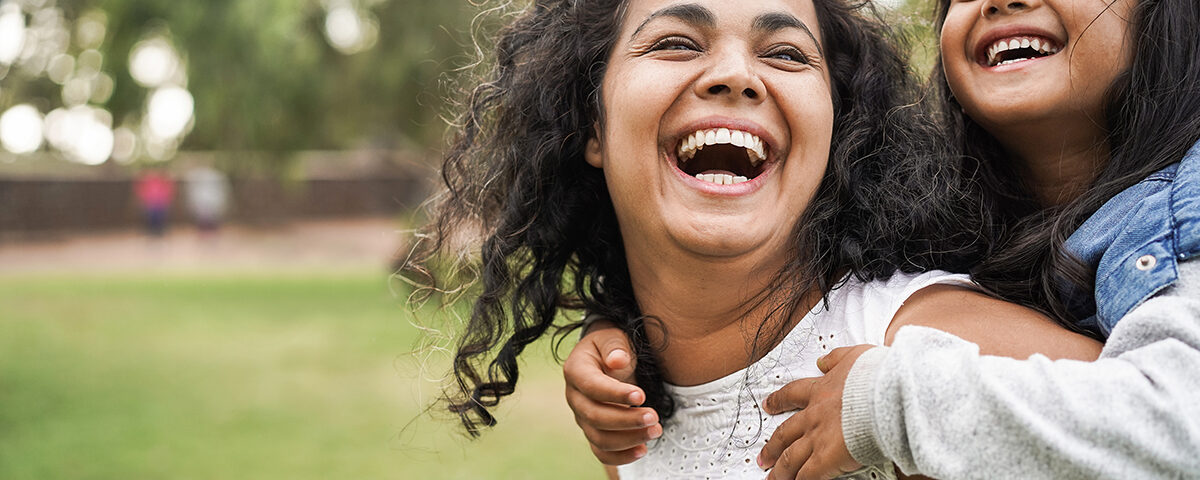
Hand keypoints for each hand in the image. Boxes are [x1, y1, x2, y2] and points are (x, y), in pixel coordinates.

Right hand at [564, 319, 661, 464]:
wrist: (607, 358)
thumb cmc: (612, 346)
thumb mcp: (613, 337)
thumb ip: (615, 346)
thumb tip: (617, 360)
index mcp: (575, 370)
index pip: (591, 386)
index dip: (615, 394)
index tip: (641, 396)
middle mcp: (574, 397)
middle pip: (594, 416)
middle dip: (626, 420)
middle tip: (654, 417)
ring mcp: (582, 417)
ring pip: (599, 438)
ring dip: (629, 439)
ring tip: (656, 431)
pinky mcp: (593, 431)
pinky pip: (602, 451)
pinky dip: (621, 456)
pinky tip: (643, 449)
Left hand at [758, 345, 874, 479]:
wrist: (886, 395)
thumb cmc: (877, 376)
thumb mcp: (854, 356)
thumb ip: (836, 358)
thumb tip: (822, 360)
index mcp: (821, 390)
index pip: (792, 395)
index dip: (778, 401)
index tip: (769, 405)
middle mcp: (814, 415)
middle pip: (785, 433)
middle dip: (772, 446)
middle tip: (763, 455)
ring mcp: (818, 437)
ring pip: (791, 457)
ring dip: (780, 470)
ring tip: (772, 478)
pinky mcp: (826, 458)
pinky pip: (808, 475)